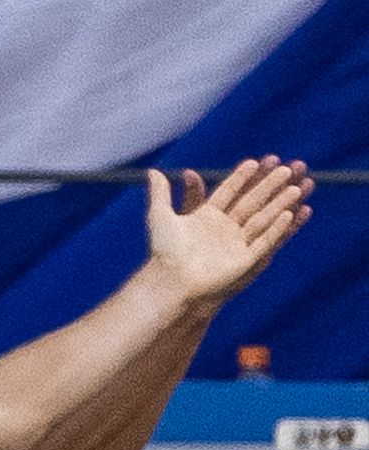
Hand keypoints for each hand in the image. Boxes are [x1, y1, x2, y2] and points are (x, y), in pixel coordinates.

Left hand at [145, 156, 310, 309]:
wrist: (172, 283)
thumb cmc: (163, 254)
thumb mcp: (161, 218)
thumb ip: (161, 194)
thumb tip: (153, 171)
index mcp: (207, 218)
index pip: (229, 191)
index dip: (243, 177)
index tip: (258, 160)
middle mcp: (225, 229)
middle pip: (252, 202)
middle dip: (270, 185)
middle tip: (291, 167)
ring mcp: (237, 244)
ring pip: (264, 218)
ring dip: (282, 202)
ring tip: (301, 186)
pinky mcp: (245, 260)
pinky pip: (266, 241)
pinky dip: (278, 228)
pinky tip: (292, 214)